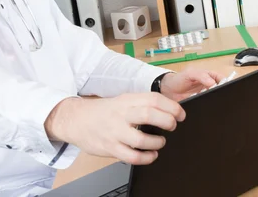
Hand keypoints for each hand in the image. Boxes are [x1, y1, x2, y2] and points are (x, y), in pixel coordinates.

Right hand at [44, 93, 184, 164]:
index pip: (153, 99)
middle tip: (172, 126)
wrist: (76, 120)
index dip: (172, 106)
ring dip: (157, 142)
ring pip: (142, 139)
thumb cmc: (104, 112)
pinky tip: (151, 155)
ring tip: (160, 141)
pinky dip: (147, 158)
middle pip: (149, 114)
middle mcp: (121, 114)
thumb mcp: (122, 101)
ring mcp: (115, 132)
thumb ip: (142, 104)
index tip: (181, 114)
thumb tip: (169, 109)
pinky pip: (132, 156)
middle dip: (167, 121)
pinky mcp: (110, 148)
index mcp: (127, 100)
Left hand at [159, 67, 222, 101]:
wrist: (168, 91)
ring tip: (211, 100)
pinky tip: (206, 106)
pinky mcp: (201, 104)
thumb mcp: (189, 73)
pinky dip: (209, 107)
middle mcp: (209, 86)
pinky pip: (208, 106)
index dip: (225, 82)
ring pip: (216, 98)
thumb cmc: (179, 79)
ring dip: (215, 100)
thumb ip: (200, 75)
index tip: (226, 86)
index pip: (221, 78)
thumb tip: (212, 82)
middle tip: (218, 95)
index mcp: (208, 76)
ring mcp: (206, 96)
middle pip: (221, 90)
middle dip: (222, 93)